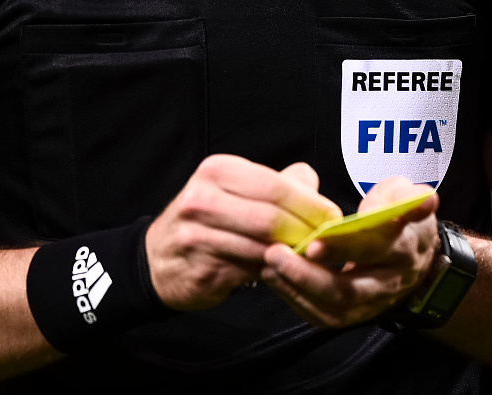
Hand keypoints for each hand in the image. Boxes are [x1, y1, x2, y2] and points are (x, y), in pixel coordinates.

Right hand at [144, 154, 341, 310]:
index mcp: (217, 171)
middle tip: (326, 242)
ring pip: (263, 247)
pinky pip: (250, 271)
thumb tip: (311, 182)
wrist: (158, 258)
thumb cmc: (205, 220)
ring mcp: (198, 236)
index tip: (333, 218)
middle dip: (306, 232)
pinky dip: (273, 270)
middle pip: (271, 218)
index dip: (311, 204)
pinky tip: (283, 268)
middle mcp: (203, 199)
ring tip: (309, 255)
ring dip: (293, 254)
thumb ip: (275, 183)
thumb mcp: (234, 189)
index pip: (276, 186)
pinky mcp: (201, 268)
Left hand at [261, 176, 439, 326]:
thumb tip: (420, 199)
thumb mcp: (405, 197)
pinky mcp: (354, 315)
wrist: (416, 257)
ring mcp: (371, 304)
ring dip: (297, 289)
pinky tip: (274, 278)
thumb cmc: (398, 219)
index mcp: (403, 248)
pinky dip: (296, 300)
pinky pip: (323, 317)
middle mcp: (389, 282)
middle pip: (349, 289)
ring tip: (268, 266)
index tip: (315, 239)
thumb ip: (403, 195)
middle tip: (274, 253)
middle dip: (308, 275)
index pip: (376, 249)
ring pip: (333, 308)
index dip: (345, 246)